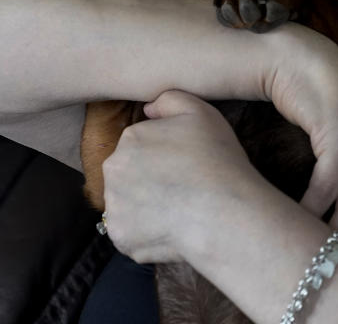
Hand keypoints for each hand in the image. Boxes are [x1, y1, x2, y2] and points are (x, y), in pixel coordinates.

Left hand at [100, 90, 261, 263]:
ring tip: (179, 210)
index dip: (164, 155)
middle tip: (181, 188)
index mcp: (130, 139)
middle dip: (149, 181)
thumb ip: (169, 99)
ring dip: (146, 208)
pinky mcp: (121, 237)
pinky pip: (132, 234)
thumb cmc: (216, 160)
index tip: (183, 165)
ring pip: (128, 205)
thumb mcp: (200, 111)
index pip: (141, 145)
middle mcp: (114, 171)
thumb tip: (147, 109)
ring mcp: (115, 206)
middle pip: (129, 174)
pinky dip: (148, 234)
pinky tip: (173, 228)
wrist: (223, 214)